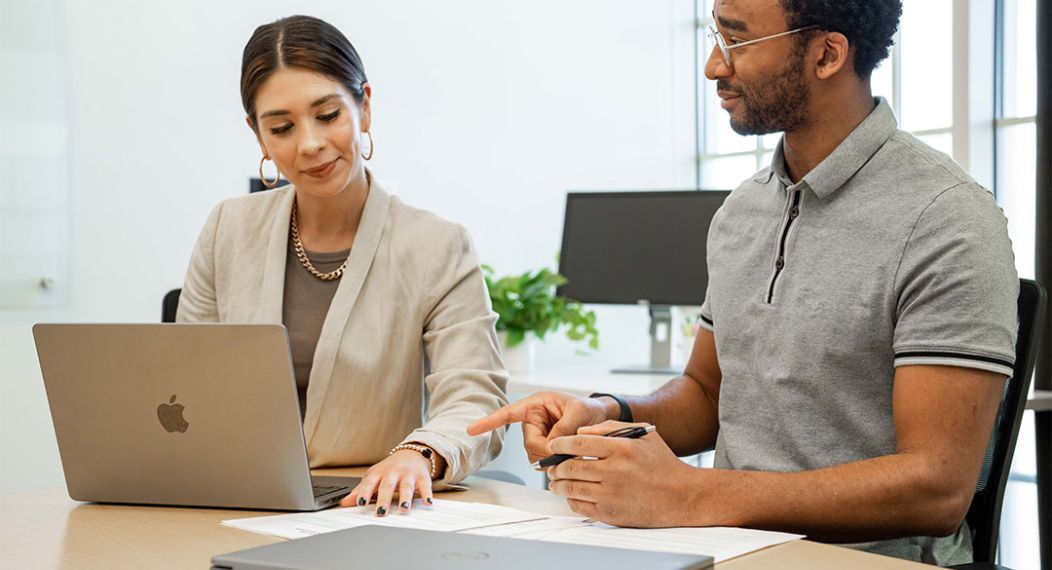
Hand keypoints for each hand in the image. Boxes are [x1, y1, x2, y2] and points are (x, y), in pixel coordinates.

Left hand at [340, 450, 434, 514]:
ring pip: (406, 486)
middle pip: (388, 486)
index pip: (370, 483)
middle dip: (384, 499)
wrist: (411, 453)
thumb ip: (361, 490)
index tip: (361, 503)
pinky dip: (427, 494)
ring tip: (403, 508)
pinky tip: (428, 502)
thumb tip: (343, 502)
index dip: (365, 492)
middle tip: (381, 512)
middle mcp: (393, 473)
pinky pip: (425, 486)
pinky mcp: (422, 477)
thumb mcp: (374, 477)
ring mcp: (408, 474)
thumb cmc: (389, 469)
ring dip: (405, 497)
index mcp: (379, 473)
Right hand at [467, 391, 613, 462]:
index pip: (509, 413)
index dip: (490, 421)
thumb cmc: (589, 410)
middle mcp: (533, 419)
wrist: (600, 419)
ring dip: (551, 457)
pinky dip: (554, 462)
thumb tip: (551, 446)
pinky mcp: (543, 447)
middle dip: (547, 450)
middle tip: (567, 449)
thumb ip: (564, 428)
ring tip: (571, 448)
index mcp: (537, 404)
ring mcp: (537, 434)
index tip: (471, 429)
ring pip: (534, 454)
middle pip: (529, 443)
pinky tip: (566, 455)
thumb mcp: (579, 413)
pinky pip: (541, 460)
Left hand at [547, 421, 700, 527]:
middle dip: (556, 466)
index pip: (579, 444)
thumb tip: (579, 432)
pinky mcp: (611, 514)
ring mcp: (612, 495)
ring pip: (572, 488)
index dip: (560, 444)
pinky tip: (572, 495)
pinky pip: (580, 507)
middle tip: (552, 466)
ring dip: (558, 484)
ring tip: (556, 481)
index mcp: (622, 449)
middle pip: (571, 467)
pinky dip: (571, 500)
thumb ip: (610, 428)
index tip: (553, 446)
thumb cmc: (662, 463)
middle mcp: (615, 472)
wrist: (682, 496)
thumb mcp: (642, 434)